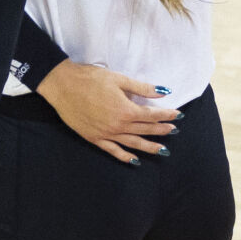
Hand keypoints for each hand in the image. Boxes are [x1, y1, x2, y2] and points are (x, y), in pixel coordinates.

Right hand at [37, 60, 178, 163]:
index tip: (178, 115)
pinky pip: (113, 150)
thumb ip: (142, 88)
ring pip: (133, 143)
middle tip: (174, 130)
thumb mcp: (118, 78)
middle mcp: (118, 125)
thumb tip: (164, 92)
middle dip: (161, 130)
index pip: (152, 115)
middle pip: (145, 129)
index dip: (166, 115)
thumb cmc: (89, 78)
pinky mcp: (94, 138)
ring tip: (163, 150)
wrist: (62, 85)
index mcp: (125, 110)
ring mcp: (106, 134)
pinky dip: (125, 157)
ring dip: (149, 147)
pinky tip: (135, 161)